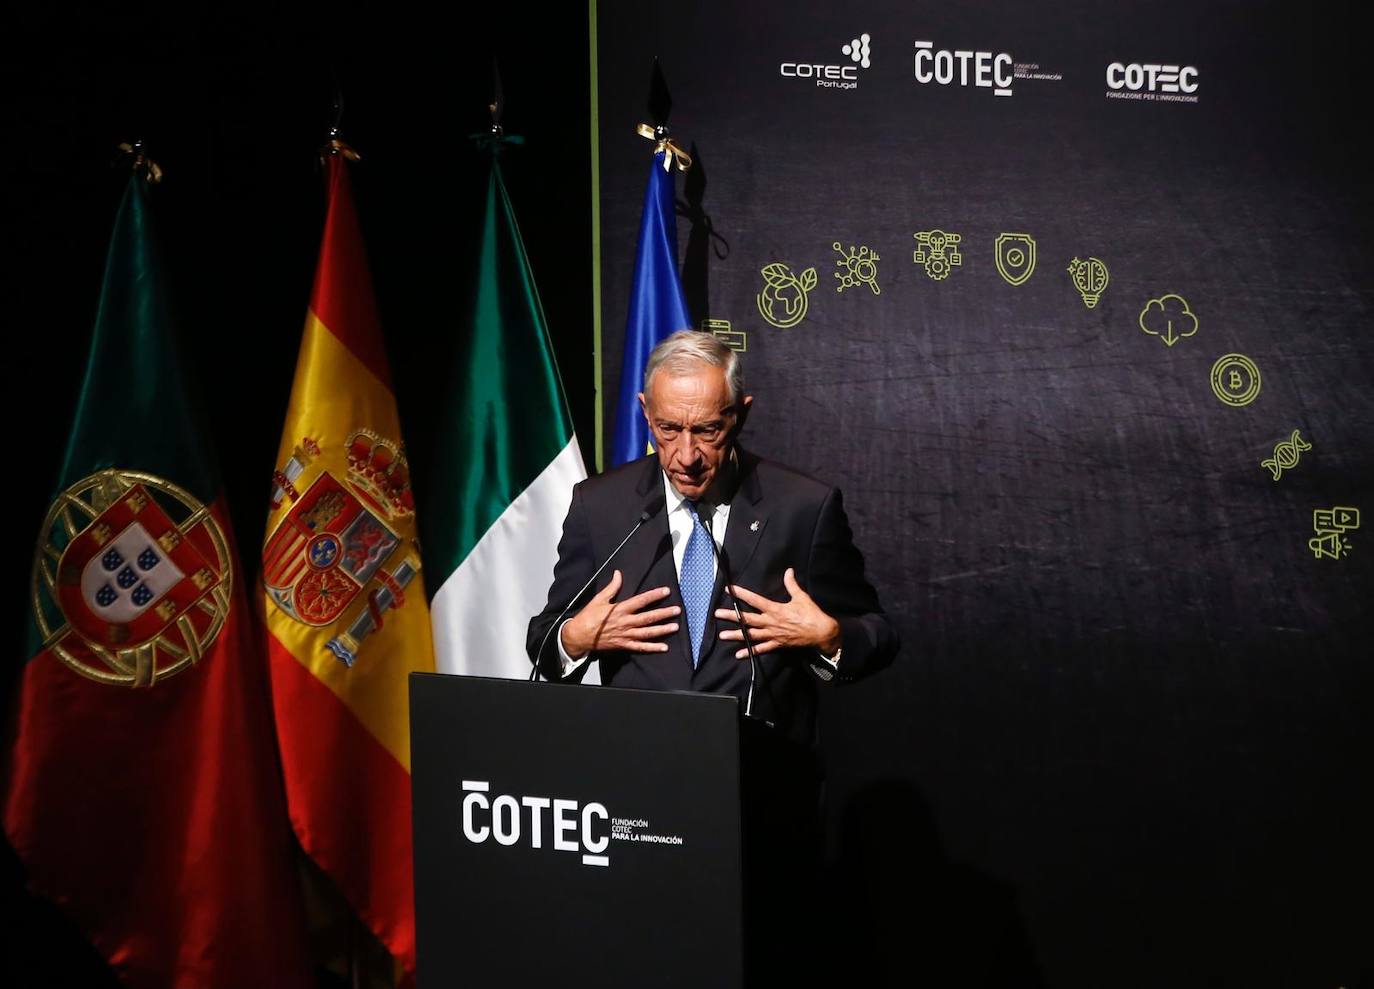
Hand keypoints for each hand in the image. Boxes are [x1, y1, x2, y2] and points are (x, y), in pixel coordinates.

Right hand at [560, 570, 679, 657]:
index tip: (666, 591)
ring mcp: (625, 635)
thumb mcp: (599, 599)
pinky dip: (652, 648)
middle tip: (677, 610)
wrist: (579, 636)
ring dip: (662, 630)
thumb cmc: (588, 617)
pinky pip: (640, 647)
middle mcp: (625, 622)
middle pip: (648, 617)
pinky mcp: (623, 645)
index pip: (641, 601)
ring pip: (647, 633)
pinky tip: (664, 647)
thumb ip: (612, 587)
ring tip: (675, 626)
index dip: (654, 595)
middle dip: (664, 613)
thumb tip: (618, 573)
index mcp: (620, 609)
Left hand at [715, 568, 841, 658]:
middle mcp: (771, 623)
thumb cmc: (812, 614)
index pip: (754, 600)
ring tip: (722, 635)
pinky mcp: (777, 644)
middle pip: (747, 619)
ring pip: (751, 635)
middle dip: (731, 616)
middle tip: (716, 614)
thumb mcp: (801, 597)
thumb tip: (789, 570)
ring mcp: (773, 635)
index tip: (729, 590)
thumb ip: (792, 584)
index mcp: (775, 609)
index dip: (741, 594)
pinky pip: (761, 650)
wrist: (821, 633)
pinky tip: (739, 654)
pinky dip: (750, 652)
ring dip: (736, 635)